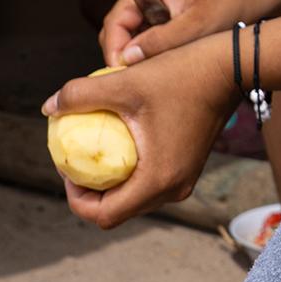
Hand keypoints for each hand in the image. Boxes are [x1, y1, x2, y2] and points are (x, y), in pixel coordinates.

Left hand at [45, 32, 237, 228]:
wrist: (232, 66)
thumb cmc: (181, 74)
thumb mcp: (125, 82)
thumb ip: (81, 95)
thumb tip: (48, 108)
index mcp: (157, 180)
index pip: (104, 215)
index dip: (75, 199)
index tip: (66, 167)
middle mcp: (173, 189)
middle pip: (118, 211)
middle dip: (89, 192)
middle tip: (75, 159)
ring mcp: (183, 180)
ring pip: (135, 198)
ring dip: (109, 183)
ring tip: (93, 150)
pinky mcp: (188, 167)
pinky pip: (150, 183)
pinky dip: (128, 172)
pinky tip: (120, 141)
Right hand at [101, 0, 263, 67]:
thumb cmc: (227, 7)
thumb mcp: (195, 27)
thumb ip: (160, 41)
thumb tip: (126, 58)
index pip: (116, 20)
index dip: (114, 49)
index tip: (118, 76)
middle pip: (117, 26)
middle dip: (121, 54)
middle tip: (128, 82)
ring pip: (128, 33)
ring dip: (133, 54)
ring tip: (142, 78)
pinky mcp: (159, 11)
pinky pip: (142, 33)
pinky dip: (145, 51)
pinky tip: (155, 68)